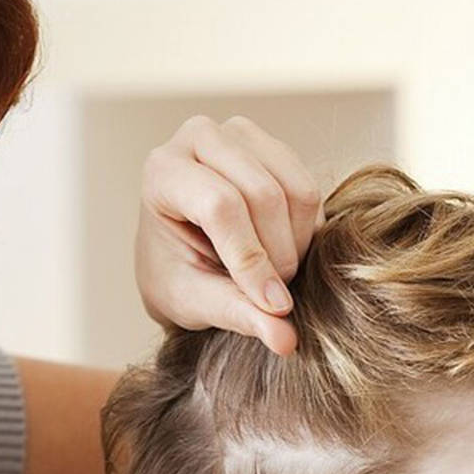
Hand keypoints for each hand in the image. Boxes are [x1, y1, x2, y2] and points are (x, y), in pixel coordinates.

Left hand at [134, 115, 321, 355]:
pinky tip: (286, 251)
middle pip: (263, 194)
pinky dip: (308, 230)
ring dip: (297, 244)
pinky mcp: (274, 146)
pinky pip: (310, 189)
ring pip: (296, 190)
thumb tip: (285, 339)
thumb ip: (237, 314)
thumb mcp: (195, 302)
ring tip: (276, 274)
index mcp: (163, 171)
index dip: (251, 258)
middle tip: (272, 296)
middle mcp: (199, 137)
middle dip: (278, 255)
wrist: (183, 255)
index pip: (220, 205)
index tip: (272, 305)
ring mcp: (241, 134)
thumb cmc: (177, 277)